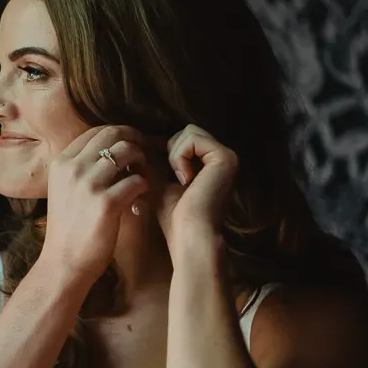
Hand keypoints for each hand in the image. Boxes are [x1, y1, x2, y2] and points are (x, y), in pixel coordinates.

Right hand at [40, 125, 150, 284]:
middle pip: (113, 134)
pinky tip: (140, 198)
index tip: (130, 143)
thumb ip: (80, 169)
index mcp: (61, 163)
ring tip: (142, 176)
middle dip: (134, 139)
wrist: (63, 263)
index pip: (95, 131)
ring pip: (128, 152)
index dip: (118, 134)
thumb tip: (109, 151)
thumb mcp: (63, 190)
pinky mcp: (107, 203)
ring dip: (142, 161)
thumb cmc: (68, 229)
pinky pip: (137, 181)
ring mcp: (89, 184)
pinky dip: (144, 187)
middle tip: (144, 153)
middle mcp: (73, 168)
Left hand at [157, 123, 236, 248]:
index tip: (157, 169)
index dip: (166, 150)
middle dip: (171, 151)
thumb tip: (140, 139)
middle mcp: (223, 158)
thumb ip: (156, 159)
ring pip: (189, 132)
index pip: (184, 139)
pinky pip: (193, 139)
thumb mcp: (160, 180)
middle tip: (173, 178)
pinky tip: (185, 178)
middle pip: (187, 132)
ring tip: (180, 180)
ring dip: (175, 155)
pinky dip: (180, 156)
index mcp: (211, 164)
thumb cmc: (174, 216)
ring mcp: (227, 156)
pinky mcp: (225, 157)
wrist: (188, 234)